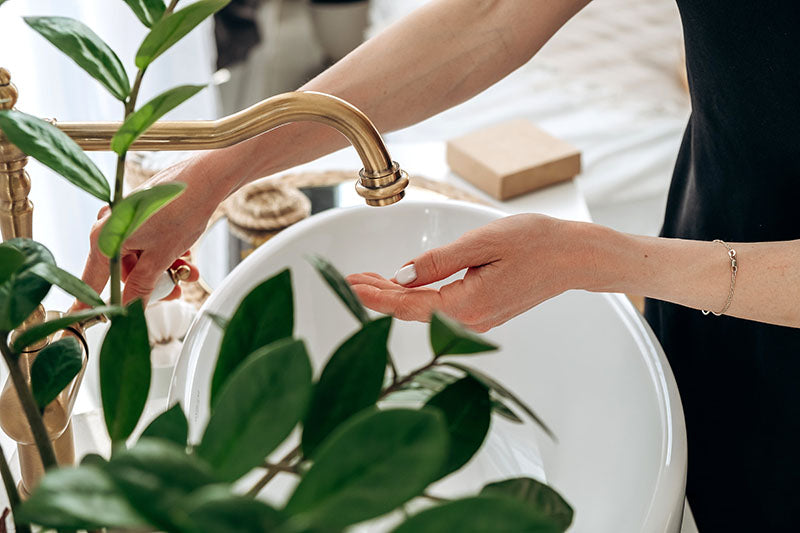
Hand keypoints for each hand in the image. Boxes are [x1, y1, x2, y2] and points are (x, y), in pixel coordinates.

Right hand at [77, 154, 221, 306]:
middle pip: (121, 270)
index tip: (85, 320)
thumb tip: (128, 310)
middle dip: (149, 283)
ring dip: (163, 269)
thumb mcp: (161, 258)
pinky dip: (165, 252)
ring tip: (187, 272)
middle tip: (172, 292)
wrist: (206, 178)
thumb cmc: (181, 210)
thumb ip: (141, 287)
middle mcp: (109, 226)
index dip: (91, 303)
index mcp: (104, 238)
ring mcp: (125, 218)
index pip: (92, 280)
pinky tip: (185, 255)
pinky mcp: (141, 213)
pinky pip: (148, 242)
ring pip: (139, 258)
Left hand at [347, 214, 592, 331]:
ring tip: (370, 280)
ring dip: (397, 296)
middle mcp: (471, 322)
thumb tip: (401, 276)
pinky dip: (418, 298)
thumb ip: (438, 261)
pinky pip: (441, 310)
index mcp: (467, 305)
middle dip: (380, 295)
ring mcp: (479, 321)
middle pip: (412, 311)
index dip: (375, 295)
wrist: (575, 257)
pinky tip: (407, 286)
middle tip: (352, 278)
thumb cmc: (536, 243)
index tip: (349, 283)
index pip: (408, 304)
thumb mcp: (482, 242)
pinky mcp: (485, 314)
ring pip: (426, 311)